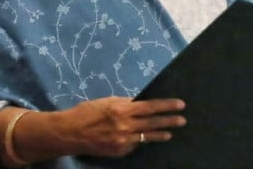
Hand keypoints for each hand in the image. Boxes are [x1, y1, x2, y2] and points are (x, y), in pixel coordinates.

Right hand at [63, 96, 186, 157]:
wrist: (70, 133)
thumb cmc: (87, 112)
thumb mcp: (108, 101)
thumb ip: (125, 103)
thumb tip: (140, 104)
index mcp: (122, 109)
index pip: (151, 106)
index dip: (166, 106)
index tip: (180, 104)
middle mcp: (125, 126)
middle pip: (152, 122)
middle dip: (169, 120)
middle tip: (182, 119)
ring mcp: (122, 141)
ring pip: (146, 137)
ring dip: (160, 134)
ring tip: (170, 133)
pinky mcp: (119, 151)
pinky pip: (133, 145)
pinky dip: (139, 141)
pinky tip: (144, 138)